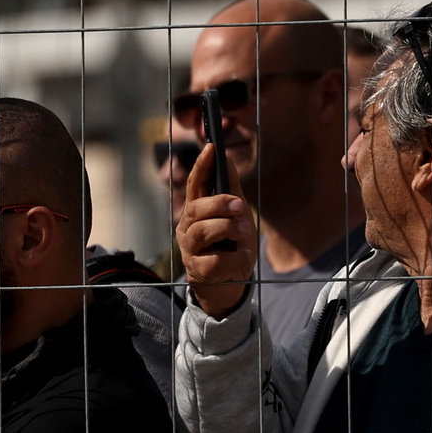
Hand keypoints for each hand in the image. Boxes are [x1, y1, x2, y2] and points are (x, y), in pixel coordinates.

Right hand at [176, 140, 257, 319]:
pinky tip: (243, 256)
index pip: (195, 185)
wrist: (228, 285)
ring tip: (243, 232)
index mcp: (196, 212)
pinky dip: (235, 257)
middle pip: (195, 209)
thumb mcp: (235, 215)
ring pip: (202, 232)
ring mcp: (190, 251)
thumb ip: (230, 189)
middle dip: (220, 204)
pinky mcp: (199, 271)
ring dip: (227, 229)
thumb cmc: (229, 247)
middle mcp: (188, 229)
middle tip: (241, 207)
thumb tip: (226, 157)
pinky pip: (215, 260)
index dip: (201, 166)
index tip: (210, 147)